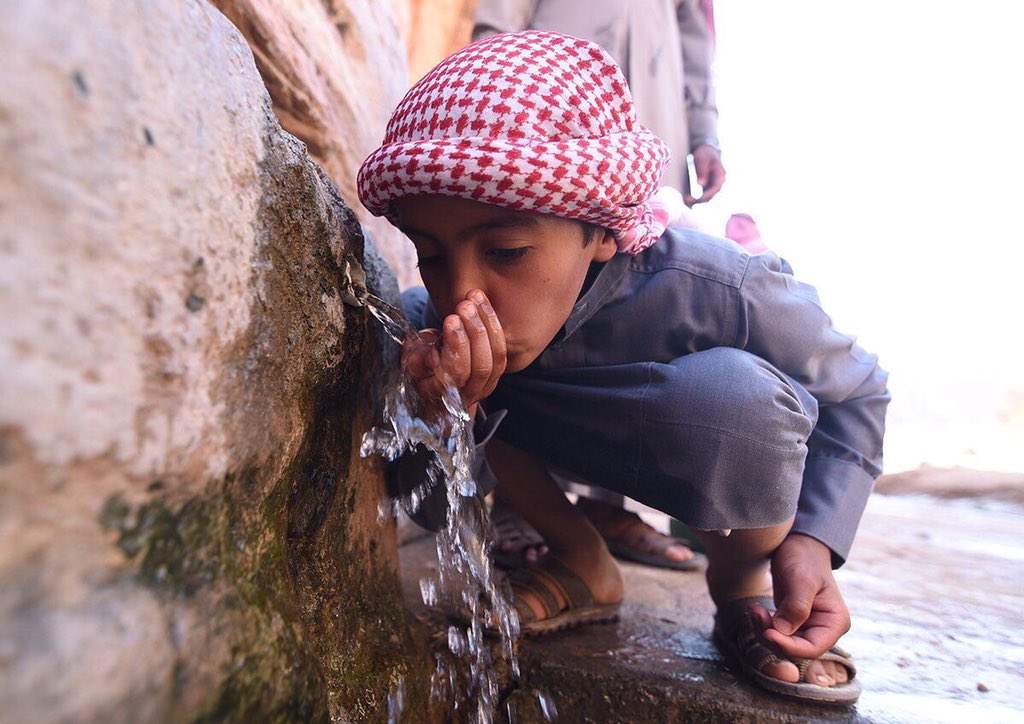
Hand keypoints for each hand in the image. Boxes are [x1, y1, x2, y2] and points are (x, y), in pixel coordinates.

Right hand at [402, 289, 506, 417]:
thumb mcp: (410, 364)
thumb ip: (419, 360)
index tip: (451, 320)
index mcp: (443, 396)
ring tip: (473, 298)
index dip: (456, 347)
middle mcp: (469, 395)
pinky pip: (501, 347)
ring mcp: (486, 385)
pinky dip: (492, 322)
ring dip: (486, 323)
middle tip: (464, 306)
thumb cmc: (418, 368)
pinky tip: (481, 301)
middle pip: (481, 366)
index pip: (457, 374)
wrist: (434, 378)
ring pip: (496, 356)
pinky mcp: (496, 371)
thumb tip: (434, 355)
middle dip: (475, 332)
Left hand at [685, 143, 725, 205]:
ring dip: (697, 201)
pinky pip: (703, 194)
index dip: (707, 195)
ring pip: (707, 196)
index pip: (716, 188)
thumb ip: (702, 171)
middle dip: (700, 200)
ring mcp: (713, 184)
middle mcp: (719, 181)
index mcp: (721, 174)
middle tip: (686, 200)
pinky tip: (687, 199)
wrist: (707, 150)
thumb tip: (701, 184)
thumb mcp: (702, 159)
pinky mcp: (708, 186)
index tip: (697, 199)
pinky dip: (696, 198)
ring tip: (685, 201)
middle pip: (711, 195)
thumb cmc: (705, 153)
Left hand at [749, 534, 849, 658]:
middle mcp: (823, 629)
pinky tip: (755, 609)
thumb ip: (796, 606)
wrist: (798, 546)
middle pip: (794, 650)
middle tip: (755, 612)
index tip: (767, 633)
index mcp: (835, 622)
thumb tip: (781, 631)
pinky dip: (763, 625)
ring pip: (782, 643)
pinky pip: (775, 633)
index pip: (812, 648)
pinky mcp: (791, 622)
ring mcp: (807, 627)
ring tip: (754, 608)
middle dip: (772, 636)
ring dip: (764, 630)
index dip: (788, 646)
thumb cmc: (805, 558)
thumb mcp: (802, 579)